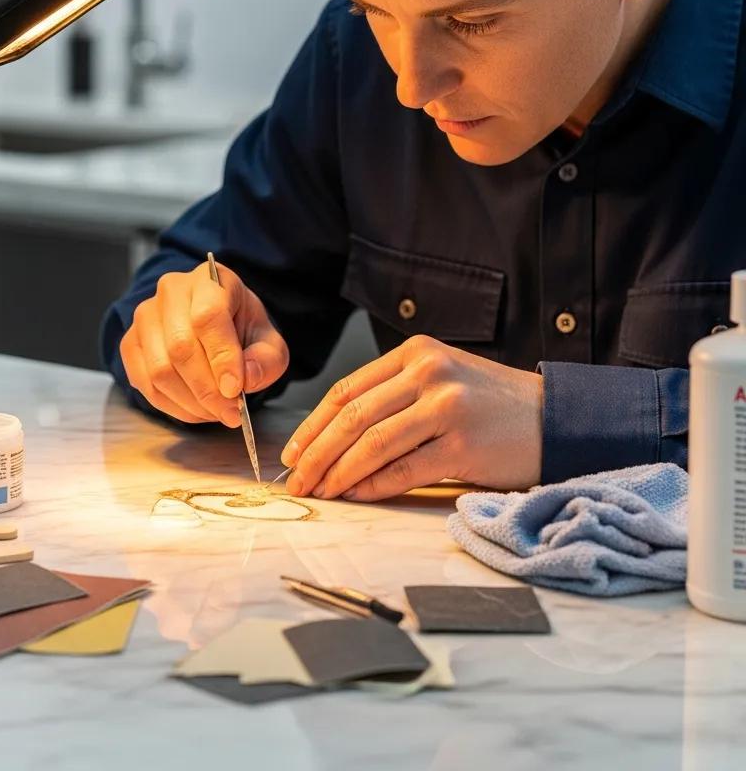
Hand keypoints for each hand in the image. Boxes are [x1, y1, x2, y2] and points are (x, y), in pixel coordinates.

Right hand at [120, 261, 288, 426]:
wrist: (212, 324)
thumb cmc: (241, 330)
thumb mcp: (268, 341)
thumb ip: (266, 360)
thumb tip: (245, 379)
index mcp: (210, 280)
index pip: (208, 316)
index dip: (222, 357)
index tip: (236, 390)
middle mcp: (171, 291)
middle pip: (180, 347)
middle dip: (208, 389)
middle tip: (231, 412)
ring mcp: (145, 315)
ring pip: (160, 369)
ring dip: (191, 402)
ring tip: (216, 412)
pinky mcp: (130, 342)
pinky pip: (145, 383)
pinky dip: (173, 406)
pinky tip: (196, 408)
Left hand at [280, 335, 542, 500]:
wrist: (555, 418)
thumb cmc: (490, 404)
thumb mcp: (440, 380)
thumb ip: (393, 395)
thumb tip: (334, 438)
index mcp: (415, 353)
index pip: (347, 390)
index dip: (313, 424)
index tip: (292, 451)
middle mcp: (428, 373)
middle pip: (353, 416)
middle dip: (316, 453)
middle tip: (296, 480)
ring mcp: (446, 407)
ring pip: (372, 443)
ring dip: (338, 472)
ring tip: (320, 491)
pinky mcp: (463, 444)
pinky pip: (404, 469)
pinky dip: (373, 485)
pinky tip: (355, 495)